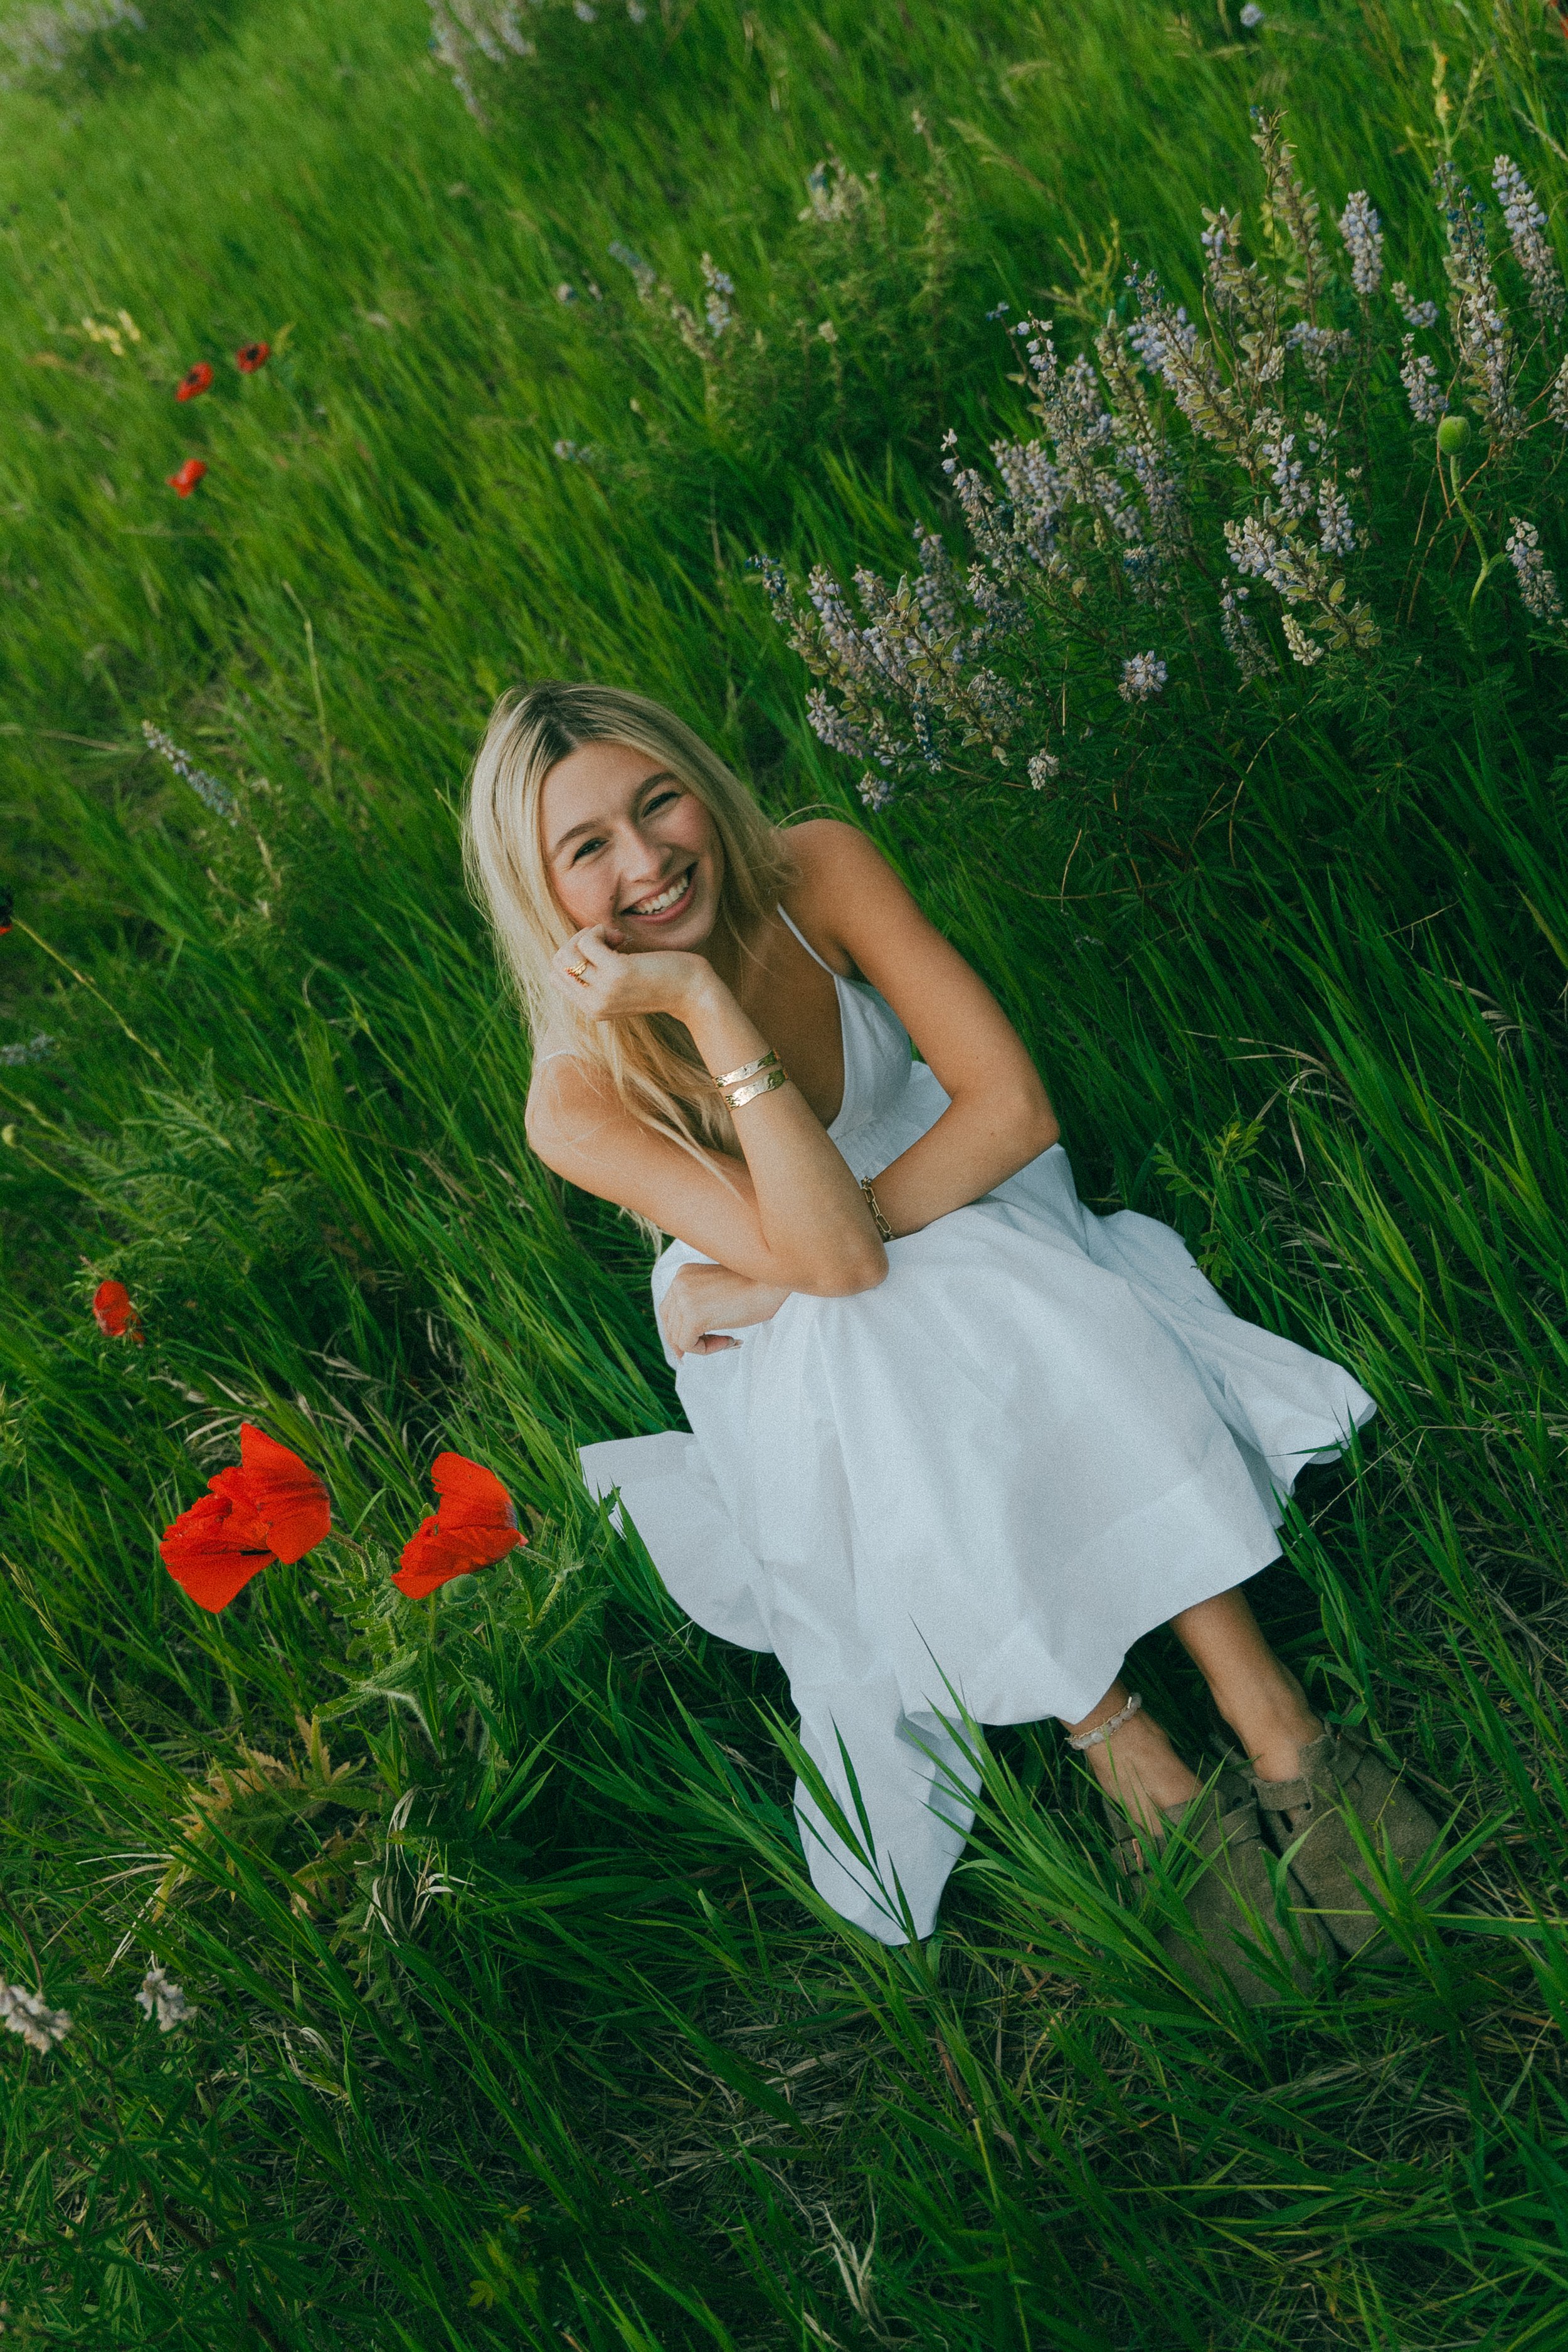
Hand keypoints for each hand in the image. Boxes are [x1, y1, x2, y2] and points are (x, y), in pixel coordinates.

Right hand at [551, 923, 713, 1023]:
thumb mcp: (622, 984)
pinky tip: (623, 937)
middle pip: (558, 962)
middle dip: (578, 942)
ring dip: (590, 935)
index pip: (556, 976)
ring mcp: (603, 991)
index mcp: (591, 1009)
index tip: (603, 951)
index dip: (574, 954)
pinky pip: (588, 941)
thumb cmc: (660, 982)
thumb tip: (573, 946)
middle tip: (609, 942)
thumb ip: (598, 975)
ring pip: (569, 951)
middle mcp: (593, 1005)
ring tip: (617, 939)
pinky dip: (600, 931)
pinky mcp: (616, 973)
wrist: (693, 992)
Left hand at [659, 1263, 790, 1358]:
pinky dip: (706, 1349)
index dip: (682, 1329)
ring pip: (678, 1337)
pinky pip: (688, 1345)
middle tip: (717, 1343)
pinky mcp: (693, 1315)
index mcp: (684, 1273)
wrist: (774, 1284)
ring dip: (702, 1344)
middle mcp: (679, 1282)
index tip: (707, 1337)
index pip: (669, 1310)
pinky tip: (728, 1340)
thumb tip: (679, 1346)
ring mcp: (684, 1298)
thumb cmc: (756, 1289)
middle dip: (690, 1340)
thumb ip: (698, 1306)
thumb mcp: (718, 1291)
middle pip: (669, 1325)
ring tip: (727, 1339)